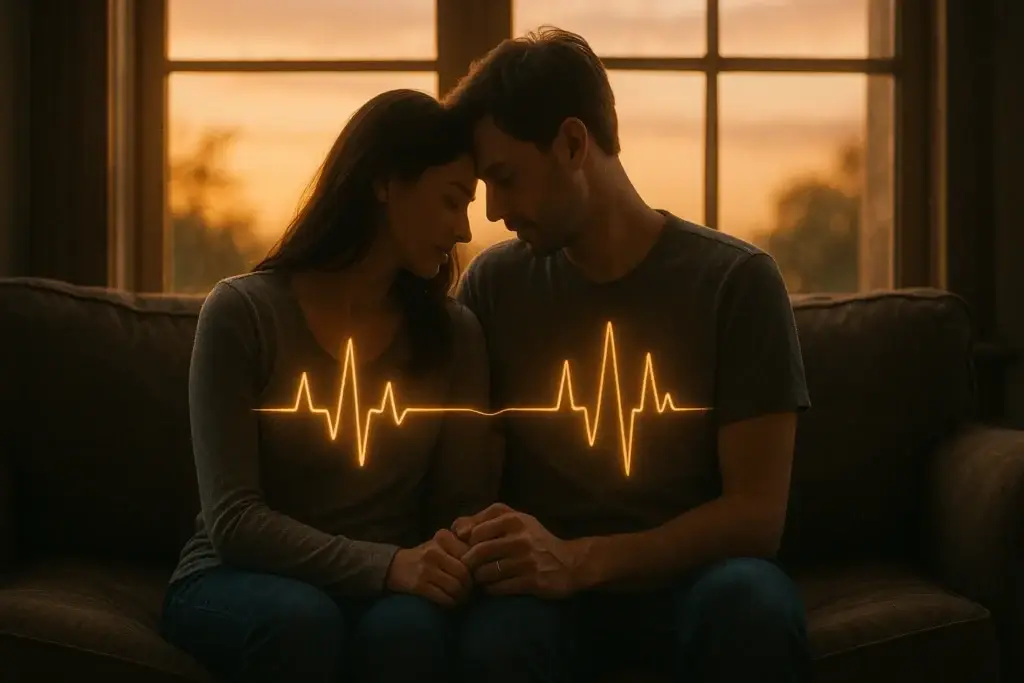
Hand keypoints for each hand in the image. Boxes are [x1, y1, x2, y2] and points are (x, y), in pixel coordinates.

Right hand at [385, 529, 471, 606]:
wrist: (394, 566)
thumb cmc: (424, 557)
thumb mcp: (440, 545)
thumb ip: (460, 548)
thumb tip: (484, 563)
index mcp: (443, 539)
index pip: (469, 555)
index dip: (475, 568)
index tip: (475, 576)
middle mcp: (435, 552)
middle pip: (464, 573)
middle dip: (470, 586)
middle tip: (471, 592)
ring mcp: (426, 569)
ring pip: (455, 587)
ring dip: (461, 597)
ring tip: (462, 598)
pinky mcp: (419, 585)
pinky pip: (443, 598)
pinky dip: (450, 603)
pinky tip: (450, 602)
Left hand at [457, 503, 583, 598]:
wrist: (570, 563)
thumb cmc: (535, 539)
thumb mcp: (516, 520)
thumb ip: (485, 518)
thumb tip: (456, 529)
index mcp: (514, 519)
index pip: (475, 533)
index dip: (468, 544)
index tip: (471, 550)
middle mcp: (520, 538)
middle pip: (478, 553)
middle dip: (471, 563)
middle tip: (472, 568)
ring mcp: (526, 561)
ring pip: (486, 572)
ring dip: (480, 578)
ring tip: (484, 578)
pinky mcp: (531, 581)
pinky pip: (498, 588)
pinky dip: (491, 589)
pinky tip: (495, 586)